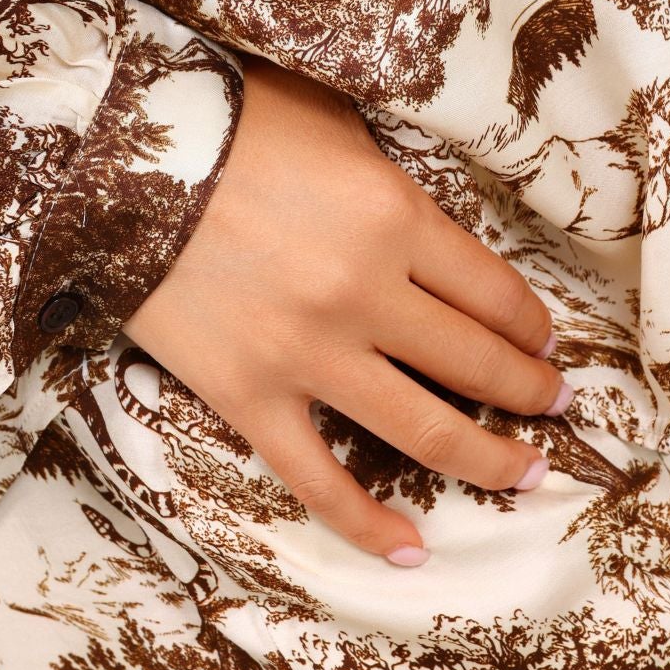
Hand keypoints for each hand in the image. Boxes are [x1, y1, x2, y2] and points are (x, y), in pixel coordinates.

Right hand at [127, 54, 565, 564]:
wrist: (113, 159)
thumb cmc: (225, 121)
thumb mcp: (329, 118)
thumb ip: (386, 168)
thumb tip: (423, 205)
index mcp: (395, 217)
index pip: (495, 292)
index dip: (533, 326)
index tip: (546, 342)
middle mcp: (366, 294)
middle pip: (476, 363)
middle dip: (530, 391)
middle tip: (556, 406)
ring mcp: (308, 354)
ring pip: (424, 430)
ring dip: (488, 460)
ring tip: (526, 475)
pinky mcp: (249, 397)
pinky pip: (318, 479)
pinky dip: (366, 524)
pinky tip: (410, 551)